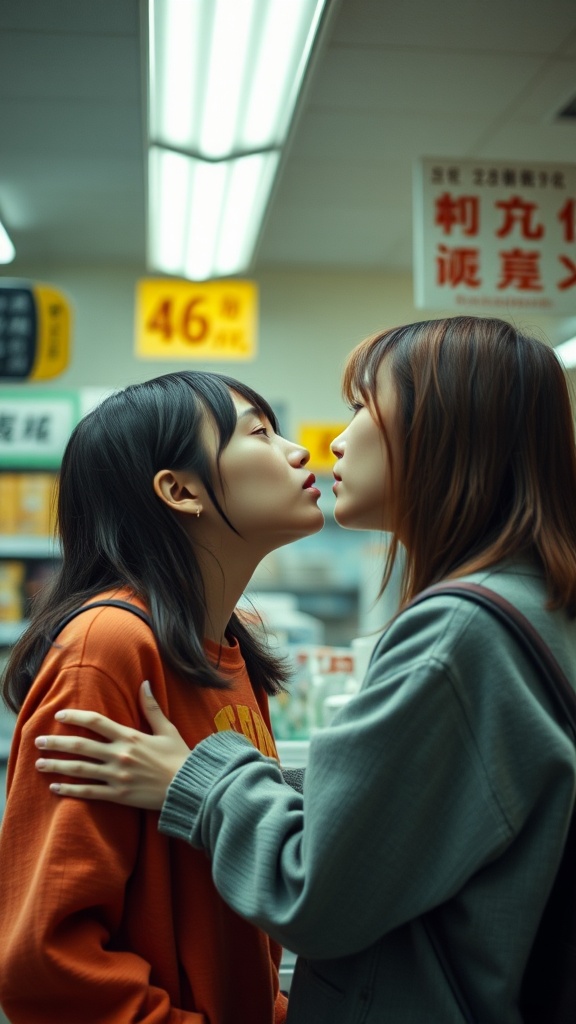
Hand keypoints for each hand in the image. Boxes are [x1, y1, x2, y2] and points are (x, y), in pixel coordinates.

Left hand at [35, 681, 190, 809]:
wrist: (189, 788)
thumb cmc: (180, 757)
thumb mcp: (167, 729)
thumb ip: (152, 707)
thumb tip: (145, 682)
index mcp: (130, 737)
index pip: (96, 722)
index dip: (75, 718)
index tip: (59, 716)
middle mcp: (120, 755)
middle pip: (81, 746)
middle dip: (56, 743)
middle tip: (38, 741)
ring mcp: (117, 777)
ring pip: (80, 770)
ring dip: (57, 766)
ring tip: (39, 763)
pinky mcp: (118, 796)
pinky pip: (89, 792)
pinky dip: (70, 790)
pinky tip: (55, 788)